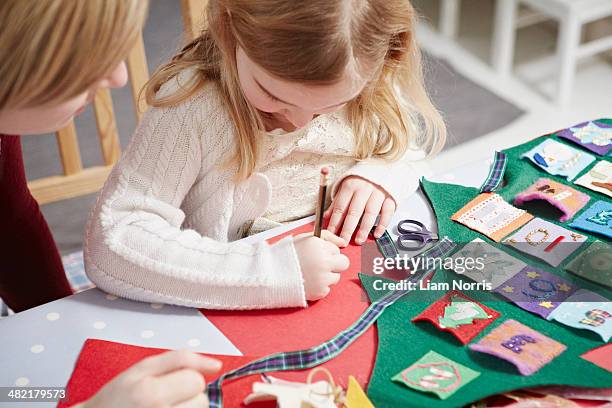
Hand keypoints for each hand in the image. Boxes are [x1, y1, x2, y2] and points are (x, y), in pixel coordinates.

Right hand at [79, 350, 221, 407]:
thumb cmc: (115, 400)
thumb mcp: (141, 369)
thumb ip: (181, 359)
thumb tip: (215, 365)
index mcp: (150, 392)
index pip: (196, 380)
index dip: (186, 379)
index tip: (171, 383)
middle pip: (201, 400)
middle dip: (188, 396)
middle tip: (165, 398)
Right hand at [293, 230, 349, 300]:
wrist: (270, 275)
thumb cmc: (286, 254)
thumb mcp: (304, 238)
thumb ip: (326, 236)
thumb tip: (343, 242)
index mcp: (319, 247)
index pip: (337, 250)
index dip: (327, 252)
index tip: (315, 254)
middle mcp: (323, 262)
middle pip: (344, 263)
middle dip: (335, 263)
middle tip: (320, 265)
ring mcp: (323, 278)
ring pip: (336, 277)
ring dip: (326, 276)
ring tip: (310, 274)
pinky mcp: (320, 292)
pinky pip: (327, 289)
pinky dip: (319, 287)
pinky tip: (307, 282)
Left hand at [325, 176, 395, 245]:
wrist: (383, 167)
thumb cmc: (362, 181)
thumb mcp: (346, 187)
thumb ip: (337, 202)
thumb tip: (326, 217)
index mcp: (350, 186)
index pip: (340, 207)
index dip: (334, 222)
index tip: (331, 234)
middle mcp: (364, 189)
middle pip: (354, 212)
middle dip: (347, 229)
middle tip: (343, 241)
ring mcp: (378, 193)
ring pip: (370, 213)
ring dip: (364, 229)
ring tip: (359, 240)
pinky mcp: (390, 197)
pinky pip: (387, 213)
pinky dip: (382, 224)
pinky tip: (377, 234)